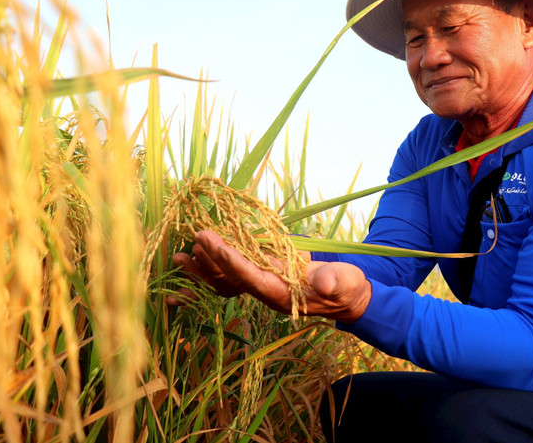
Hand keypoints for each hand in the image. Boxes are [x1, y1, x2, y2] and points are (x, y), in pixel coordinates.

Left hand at [170, 230, 371, 323]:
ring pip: (230, 274)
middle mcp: (268, 290)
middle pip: (233, 277)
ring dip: (208, 262)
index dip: (232, 262)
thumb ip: (333, 282)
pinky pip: (237, 268)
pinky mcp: (268, 273)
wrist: (348, 296)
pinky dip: (219, 260)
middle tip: (196, 236)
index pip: (252, 277)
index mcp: (283, 294)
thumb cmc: (347, 289)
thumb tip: (322, 281)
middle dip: (214, 259)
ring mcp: (266, 282)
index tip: (215, 245)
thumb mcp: (345, 284)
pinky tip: (202, 251)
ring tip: (185, 249)